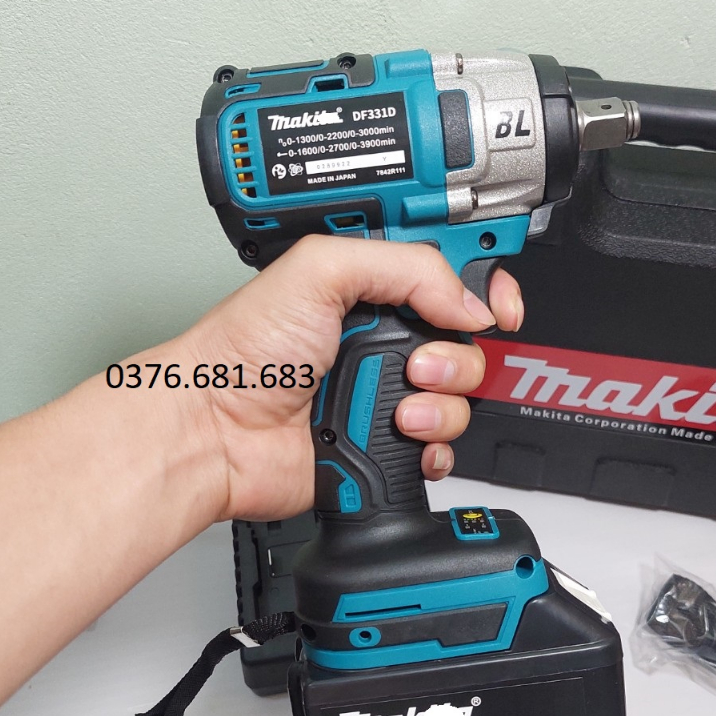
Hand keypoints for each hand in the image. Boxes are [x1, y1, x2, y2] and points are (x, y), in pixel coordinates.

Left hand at [175, 235, 523, 521]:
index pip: (452, 280)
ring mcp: (385, 397)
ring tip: (397, 407)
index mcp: (372, 292)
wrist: (214, 431)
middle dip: (457, 356)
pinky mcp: (385, 447)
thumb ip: (405, 267)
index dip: (486, 290)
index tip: (500, 307)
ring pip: (461, 400)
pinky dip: (433, 448)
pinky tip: (400, 438)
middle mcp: (384, 344)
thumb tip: (468, 302)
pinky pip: (441, 449)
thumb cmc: (243, 352)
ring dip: (441, 404)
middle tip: (415, 363)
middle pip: (467, 344)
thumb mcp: (320, 270)